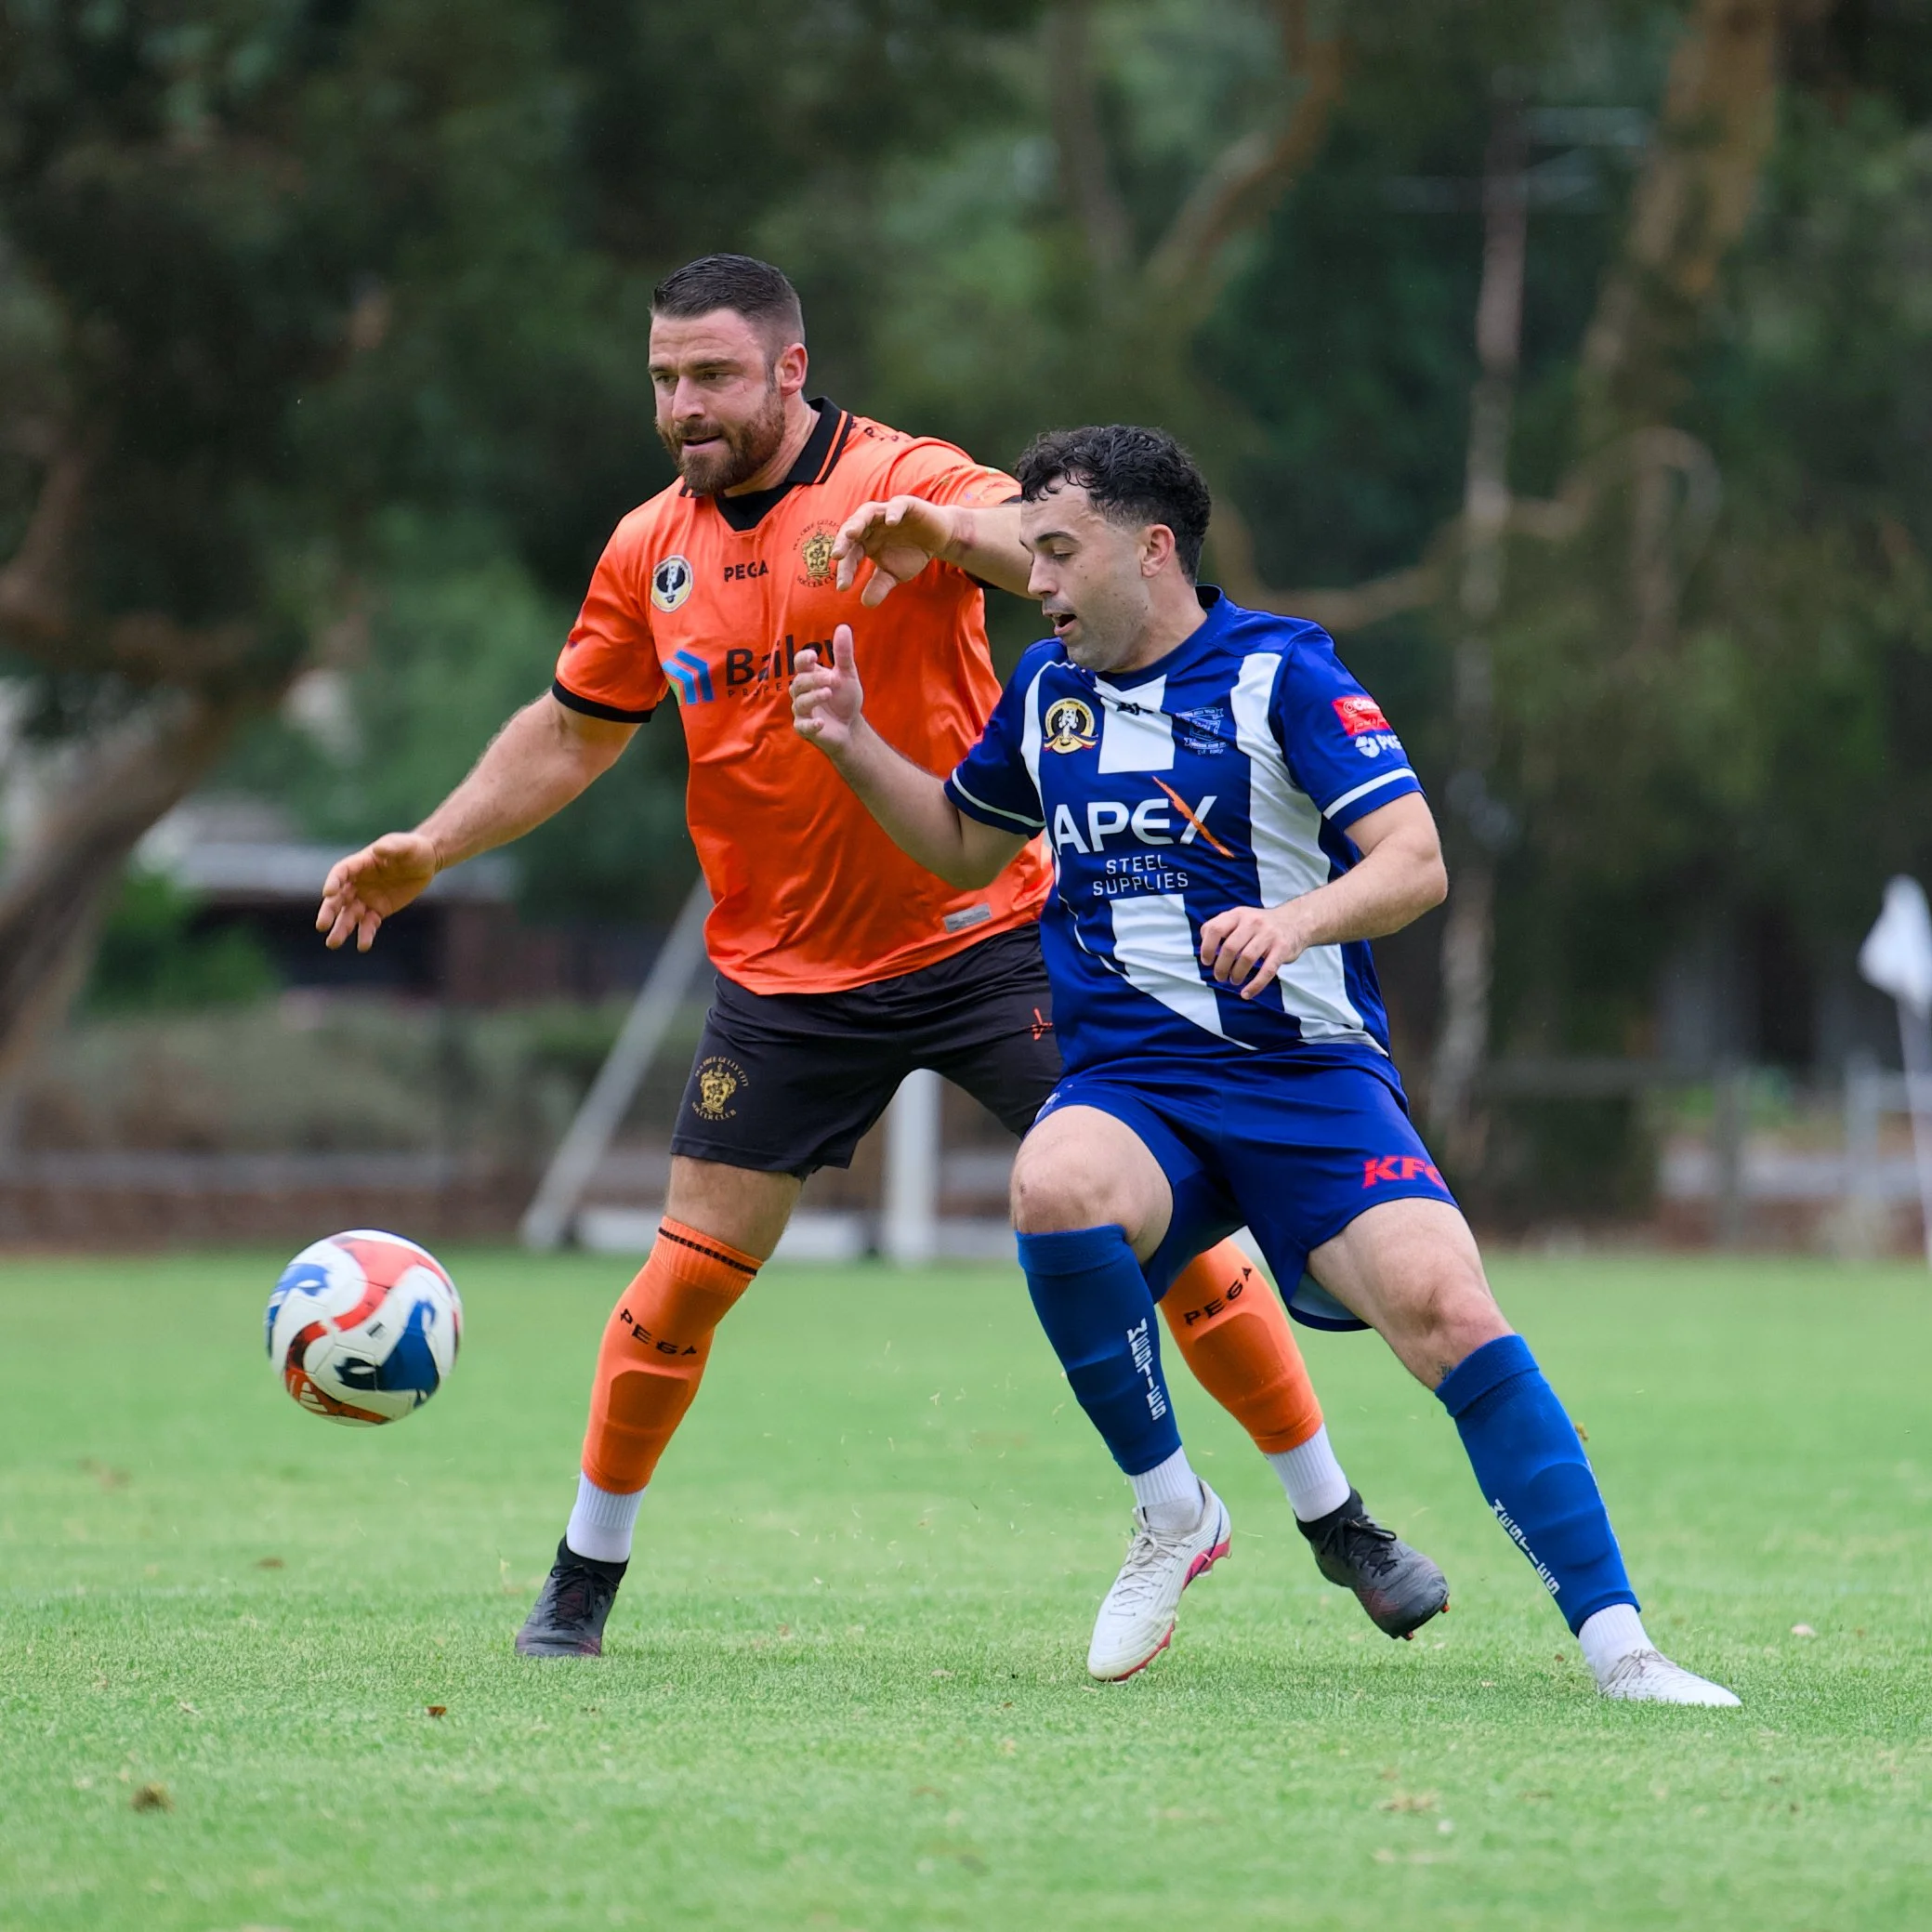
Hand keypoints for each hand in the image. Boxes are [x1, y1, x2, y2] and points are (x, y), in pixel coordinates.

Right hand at [316, 832, 439, 951]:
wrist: (425, 862)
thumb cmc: (412, 849)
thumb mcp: (406, 846)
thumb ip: (392, 847)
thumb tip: (378, 850)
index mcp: (359, 863)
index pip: (340, 872)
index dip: (333, 882)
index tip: (328, 893)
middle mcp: (357, 882)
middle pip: (338, 898)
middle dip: (329, 912)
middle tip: (321, 925)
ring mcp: (366, 898)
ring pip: (349, 915)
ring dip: (341, 929)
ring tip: (333, 943)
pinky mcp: (378, 910)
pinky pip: (369, 924)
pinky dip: (365, 934)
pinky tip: (363, 945)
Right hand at [791, 624, 864, 756]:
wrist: (850, 727)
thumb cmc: (845, 699)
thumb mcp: (847, 675)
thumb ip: (843, 653)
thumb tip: (843, 627)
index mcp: (811, 676)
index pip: (800, 663)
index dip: (803, 658)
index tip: (813, 656)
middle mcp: (802, 692)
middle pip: (799, 682)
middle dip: (813, 680)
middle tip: (831, 680)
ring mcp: (802, 711)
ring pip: (800, 702)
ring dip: (813, 697)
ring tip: (828, 693)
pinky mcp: (804, 728)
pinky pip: (802, 726)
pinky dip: (811, 724)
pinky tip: (821, 722)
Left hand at [832, 495, 961, 605]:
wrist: (938, 538)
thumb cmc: (911, 554)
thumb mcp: (895, 574)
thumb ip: (879, 585)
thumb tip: (866, 603)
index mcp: (864, 541)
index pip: (850, 554)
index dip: (845, 570)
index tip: (843, 587)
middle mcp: (871, 525)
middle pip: (852, 529)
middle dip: (842, 542)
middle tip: (836, 555)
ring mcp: (886, 513)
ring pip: (867, 512)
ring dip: (858, 522)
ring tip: (852, 534)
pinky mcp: (906, 505)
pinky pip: (897, 505)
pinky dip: (893, 512)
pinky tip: (891, 522)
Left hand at [1198, 903, 1309, 999]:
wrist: (1296, 921)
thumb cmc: (1260, 926)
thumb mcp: (1241, 918)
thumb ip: (1223, 929)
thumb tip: (1205, 949)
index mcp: (1238, 914)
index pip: (1214, 929)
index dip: (1207, 948)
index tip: (1207, 962)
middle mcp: (1252, 922)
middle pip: (1229, 948)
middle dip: (1221, 967)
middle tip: (1220, 977)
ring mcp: (1268, 934)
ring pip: (1246, 959)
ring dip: (1236, 975)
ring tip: (1234, 981)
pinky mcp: (1282, 948)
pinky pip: (1267, 971)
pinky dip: (1255, 986)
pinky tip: (1247, 994)